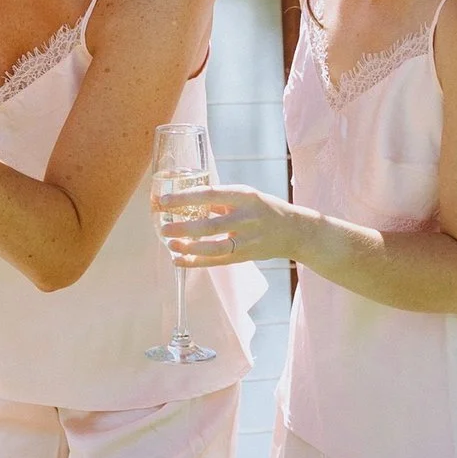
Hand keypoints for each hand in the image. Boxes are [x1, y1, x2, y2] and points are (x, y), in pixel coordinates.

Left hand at [156, 179, 297, 266]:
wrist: (293, 230)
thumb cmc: (262, 209)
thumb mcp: (245, 196)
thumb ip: (219, 199)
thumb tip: (184, 200)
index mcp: (244, 196)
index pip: (210, 195)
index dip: (185, 198)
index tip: (164, 202)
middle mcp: (246, 218)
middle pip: (211, 225)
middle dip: (185, 228)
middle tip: (163, 228)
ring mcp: (247, 239)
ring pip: (215, 247)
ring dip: (190, 248)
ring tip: (171, 245)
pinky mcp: (245, 256)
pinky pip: (218, 261)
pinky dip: (196, 262)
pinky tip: (179, 261)